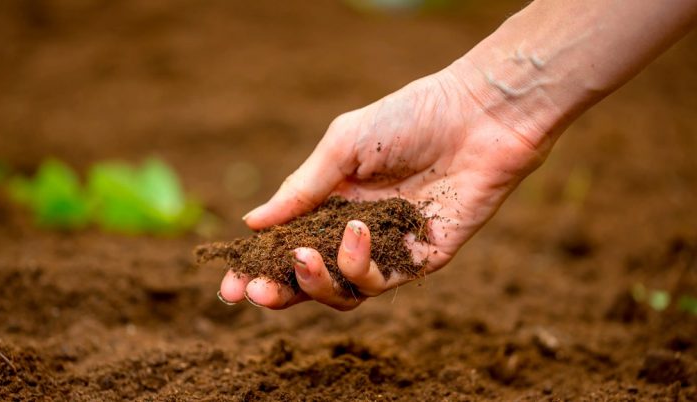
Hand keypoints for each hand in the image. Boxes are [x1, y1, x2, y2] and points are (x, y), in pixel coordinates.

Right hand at [219, 65, 550, 309]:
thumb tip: (252, 223)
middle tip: (256, 293)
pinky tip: (357, 231)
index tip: (230, 283)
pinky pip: (379, 282)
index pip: (286, 245)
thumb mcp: (342, 147)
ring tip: (305, 255)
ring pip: (341, 292)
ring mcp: (387, 249)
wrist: (476, 117)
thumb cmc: (409, 118)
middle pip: (309, 280)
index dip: (257, 267)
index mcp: (330, 203)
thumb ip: (300, 188)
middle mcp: (354, 232)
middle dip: (279, 291)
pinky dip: (358, 264)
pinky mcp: (419, 260)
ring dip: (315, 281)